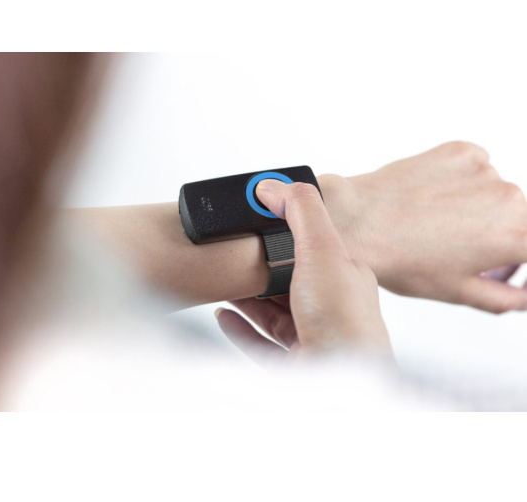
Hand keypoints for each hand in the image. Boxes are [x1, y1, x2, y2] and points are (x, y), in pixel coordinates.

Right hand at [215, 180, 391, 363]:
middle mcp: (328, 308)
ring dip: (246, 299)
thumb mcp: (324, 249)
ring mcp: (310, 339)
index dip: (283, 233)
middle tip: (232, 256)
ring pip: (272, 315)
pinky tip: (224, 316)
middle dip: (259, 270)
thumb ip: (300, 210)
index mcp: (342, 277)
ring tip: (222, 284)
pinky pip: (260, 344)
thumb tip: (271, 185)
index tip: (254, 221)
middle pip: (287, 282)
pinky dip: (240, 328)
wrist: (344, 381)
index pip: (310, 247)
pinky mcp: (292, 366)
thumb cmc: (343, 319)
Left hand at [318, 141, 526, 312]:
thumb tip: (525, 297)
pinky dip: (462, 182)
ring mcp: (485, 170)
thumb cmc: (402, 260)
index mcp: (516, 237)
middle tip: (466, 250)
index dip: (521, 262)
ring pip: (495, 192)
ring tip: (438, 223)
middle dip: (502, 235)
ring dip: (479, 207)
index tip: (509, 267)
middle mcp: (510, 198)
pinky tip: (432, 198)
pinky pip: (475, 168)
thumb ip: (506, 298)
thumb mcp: (458, 292)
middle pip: (520, 218)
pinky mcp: (462, 151)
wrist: (358, 221)